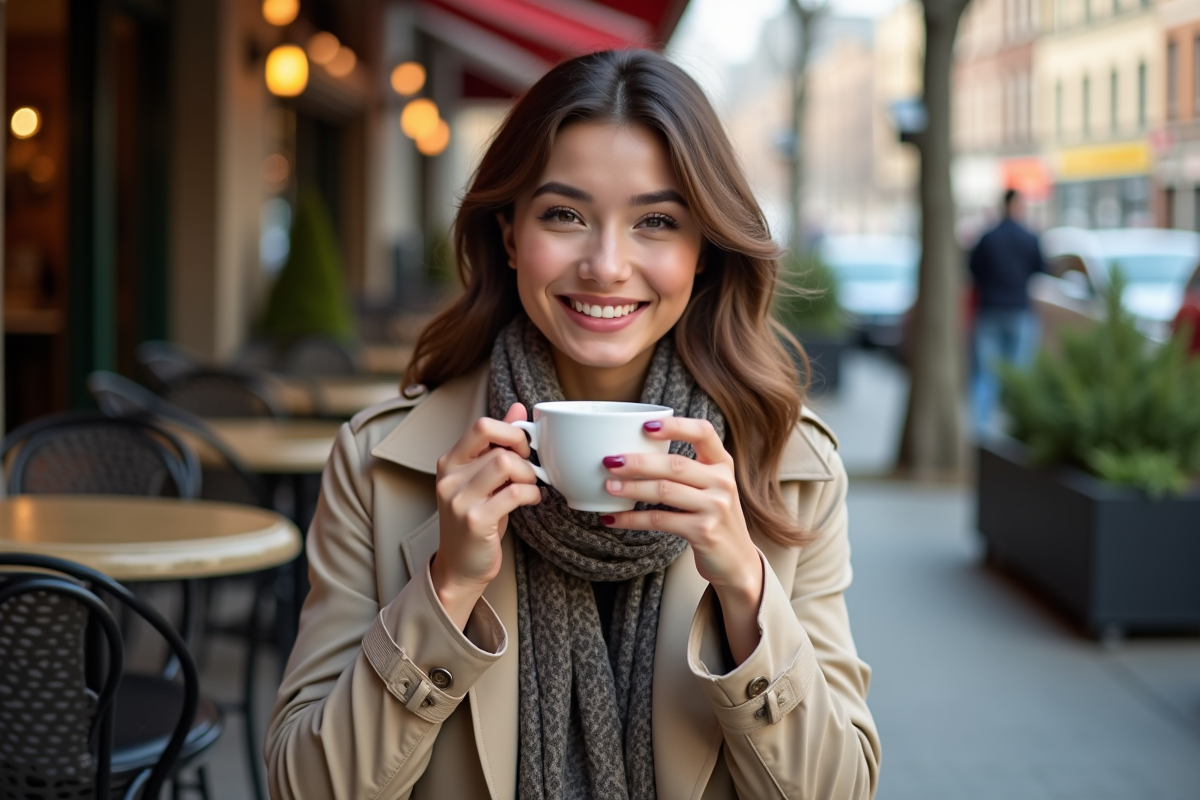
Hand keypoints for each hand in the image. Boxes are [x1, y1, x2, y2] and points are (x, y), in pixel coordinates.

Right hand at [431, 403, 541, 628]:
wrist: (460, 566)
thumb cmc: (477, 519)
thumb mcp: (485, 478)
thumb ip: (498, 443)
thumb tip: (517, 407)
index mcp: (450, 461)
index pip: (482, 425)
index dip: (511, 431)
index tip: (523, 448)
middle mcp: (449, 477)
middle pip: (498, 445)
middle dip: (524, 454)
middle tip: (530, 470)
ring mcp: (458, 499)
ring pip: (505, 464)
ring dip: (529, 475)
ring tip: (530, 487)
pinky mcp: (474, 520)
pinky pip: (513, 493)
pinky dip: (531, 494)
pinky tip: (531, 500)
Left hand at [600, 418, 763, 662]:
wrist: (737, 561)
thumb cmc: (713, 518)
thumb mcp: (710, 487)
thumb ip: (685, 469)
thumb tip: (632, 453)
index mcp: (722, 463)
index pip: (703, 432)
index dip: (675, 425)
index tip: (645, 426)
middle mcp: (722, 482)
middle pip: (675, 464)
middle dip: (638, 462)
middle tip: (610, 461)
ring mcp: (715, 507)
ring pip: (664, 491)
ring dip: (631, 488)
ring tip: (608, 487)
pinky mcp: (703, 531)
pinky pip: (659, 520)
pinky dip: (632, 519)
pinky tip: (613, 519)